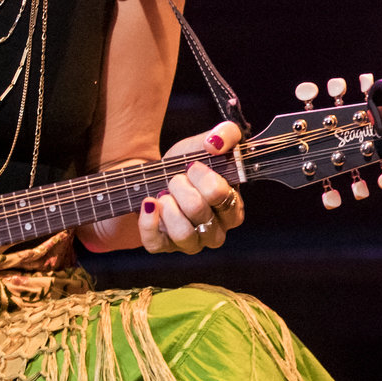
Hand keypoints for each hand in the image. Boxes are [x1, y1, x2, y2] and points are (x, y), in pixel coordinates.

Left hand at [138, 122, 246, 254]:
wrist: (154, 177)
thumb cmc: (186, 165)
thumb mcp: (204, 143)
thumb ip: (225, 134)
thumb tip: (216, 143)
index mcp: (232, 208)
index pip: (222, 196)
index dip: (203, 177)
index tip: (192, 166)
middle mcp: (216, 231)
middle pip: (199, 211)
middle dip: (181, 186)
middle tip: (175, 178)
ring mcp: (190, 242)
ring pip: (183, 233)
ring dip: (168, 206)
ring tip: (164, 193)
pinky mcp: (164, 246)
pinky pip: (156, 243)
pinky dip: (148, 221)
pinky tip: (148, 203)